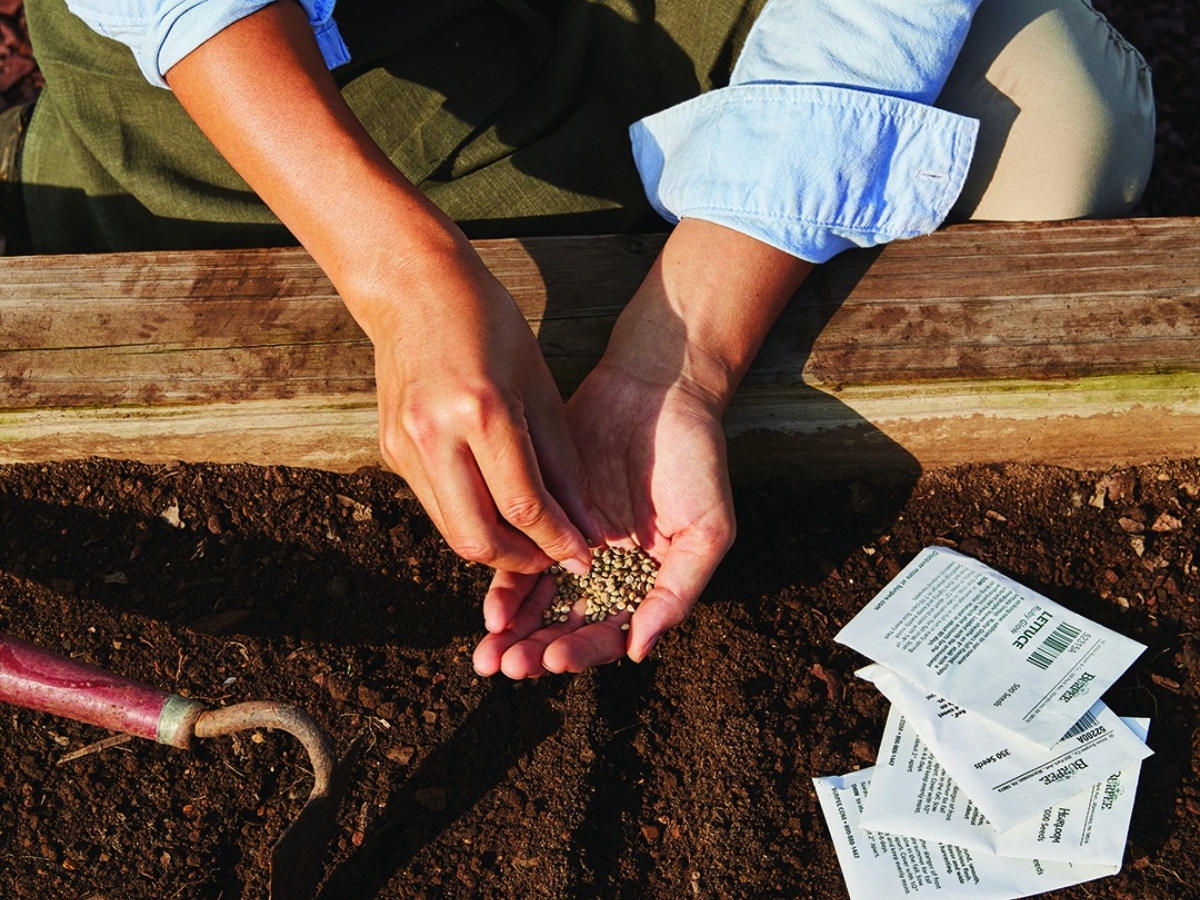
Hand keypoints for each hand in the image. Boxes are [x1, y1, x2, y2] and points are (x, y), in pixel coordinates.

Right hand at [361, 237, 595, 573]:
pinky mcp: (392, 452)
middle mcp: (435, 436)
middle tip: (555, 557)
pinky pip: (438, 505)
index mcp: (481, 412)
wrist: (415, 289)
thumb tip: (586, 526)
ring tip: (532, 538)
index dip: (559, 541)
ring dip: (497, 546)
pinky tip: (498, 506)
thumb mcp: (540, 386)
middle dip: (523, 560)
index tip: (585, 555)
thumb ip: (562, 463)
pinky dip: (472, 516)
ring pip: (453, 530)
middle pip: (478, 537)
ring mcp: (405, 447)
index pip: (523, 505)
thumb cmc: (489, 325)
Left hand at [472, 360, 734, 675]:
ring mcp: (573, 544)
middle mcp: (608, 572)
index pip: (611, 633)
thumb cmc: (696, 458)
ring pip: (539, 601)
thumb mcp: (707, 529)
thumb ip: (678, 591)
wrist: (657, 388)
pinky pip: (520, 558)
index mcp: (646, 584)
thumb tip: (637, 652)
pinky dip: (506, 586)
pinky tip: (490, 609)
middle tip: (508, 668)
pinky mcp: (543, 512)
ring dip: (516, 632)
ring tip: (490, 654)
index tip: (556, 660)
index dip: (584, 652)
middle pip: (568, 626)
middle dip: (537, 652)